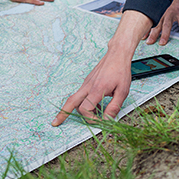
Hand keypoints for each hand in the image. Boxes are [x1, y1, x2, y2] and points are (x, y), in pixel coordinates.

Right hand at [52, 11, 150, 125]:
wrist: (117, 54)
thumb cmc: (121, 71)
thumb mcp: (122, 91)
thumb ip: (114, 107)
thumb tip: (107, 121)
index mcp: (97, 89)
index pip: (85, 108)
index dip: (91, 119)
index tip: (100, 121)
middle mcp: (88, 86)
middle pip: (71, 102)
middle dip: (62, 113)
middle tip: (55, 123)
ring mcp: (86, 83)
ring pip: (76, 99)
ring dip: (79, 110)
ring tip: (94, 116)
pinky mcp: (87, 81)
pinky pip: (82, 95)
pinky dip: (85, 103)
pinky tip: (97, 106)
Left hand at [145, 0, 178, 44]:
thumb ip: (153, 7)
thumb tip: (144, 14)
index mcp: (156, 9)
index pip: (149, 21)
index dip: (145, 29)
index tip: (141, 37)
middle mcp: (162, 11)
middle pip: (156, 24)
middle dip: (152, 35)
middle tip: (149, 43)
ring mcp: (171, 11)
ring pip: (167, 25)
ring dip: (164, 34)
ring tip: (163, 42)